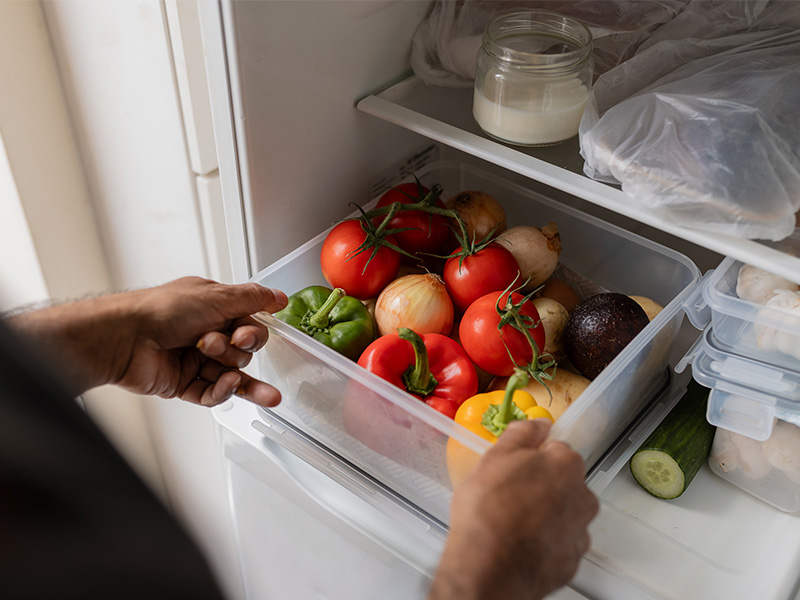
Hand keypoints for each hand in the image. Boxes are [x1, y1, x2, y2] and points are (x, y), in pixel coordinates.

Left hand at [8, 277, 287, 406]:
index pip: (251, 325)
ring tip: (229, 376)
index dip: (253, 333)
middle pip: (243, 352)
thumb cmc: (161, 310)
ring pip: (232, 376)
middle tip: (213, 343)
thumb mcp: (216, 296)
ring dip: (234, 376)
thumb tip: (279, 297)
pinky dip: (222, 391)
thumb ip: (253, 298)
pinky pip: (214, 395)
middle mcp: (206, 333)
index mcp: (214, 309)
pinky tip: (226, 385)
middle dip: (234, 350)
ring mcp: (195, 361)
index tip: (244, 333)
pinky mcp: (184, 385)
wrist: (124, 337)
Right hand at [428, 420, 598, 599]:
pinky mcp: (571, 561)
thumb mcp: (495, 457)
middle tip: (508, 494)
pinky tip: (520, 543)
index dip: (532, 457)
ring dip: (544, 514)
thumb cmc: (489, 512)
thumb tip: (536, 424)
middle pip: (563, 482)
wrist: (488, 567)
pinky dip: (544, 542)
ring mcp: (579, 532)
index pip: (556, 449)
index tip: (515, 466)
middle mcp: (582, 497)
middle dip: (541, 485)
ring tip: (511, 522)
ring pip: (563, 514)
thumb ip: (521, 434)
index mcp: (566, 465)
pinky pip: (559, 543)